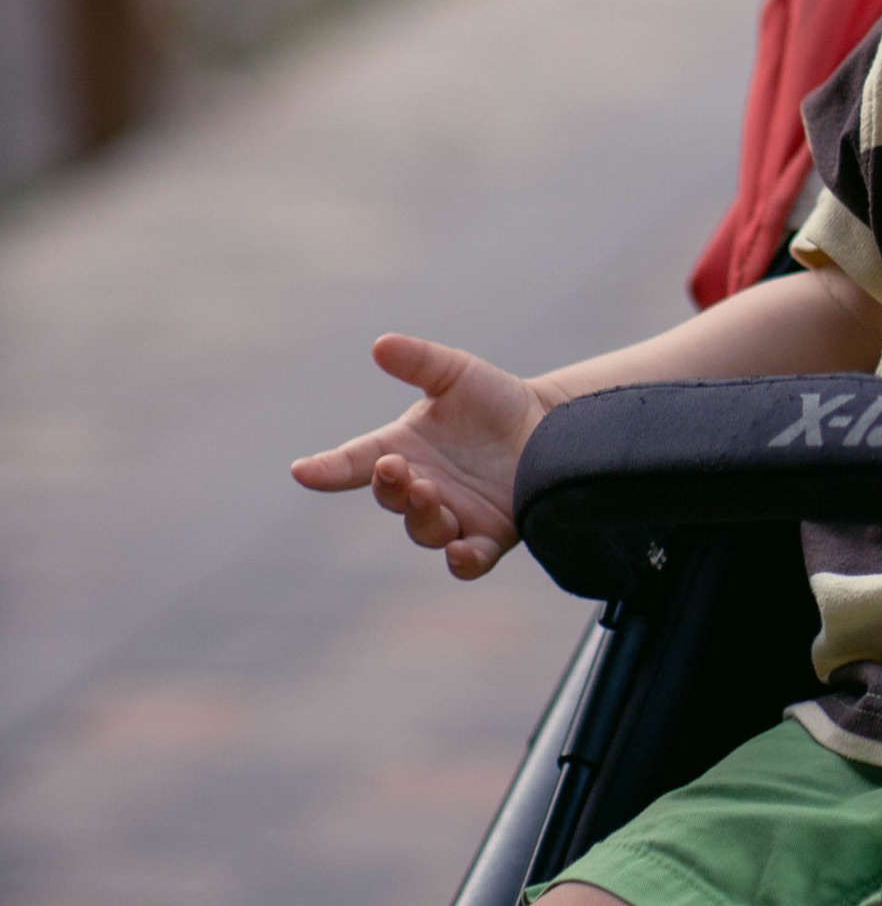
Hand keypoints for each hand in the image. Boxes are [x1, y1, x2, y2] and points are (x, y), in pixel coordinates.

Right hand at [290, 333, 550, 577]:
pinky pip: (469, 561)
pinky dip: (462, 561)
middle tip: (396, 468)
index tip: (302, 471)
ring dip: (421, 515)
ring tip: (427, 491)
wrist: (554, 426)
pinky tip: (460, 552)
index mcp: (404, 450)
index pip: (355, 462)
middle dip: (388, 486)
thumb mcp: (457, 374)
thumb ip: (420, 362)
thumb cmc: (495, 401)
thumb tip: (381, 344)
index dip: (327, 469)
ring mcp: (456, 515)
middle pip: (391, 498)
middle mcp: (423, 487)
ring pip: (425, 530)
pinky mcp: (491, 536)